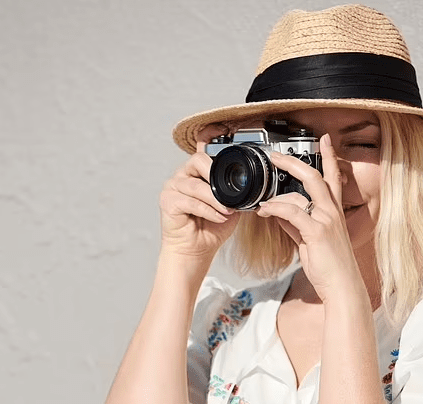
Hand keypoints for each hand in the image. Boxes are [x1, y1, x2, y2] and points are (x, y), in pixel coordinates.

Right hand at [159, 124, 240, 268]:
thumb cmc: (210, 229)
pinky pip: (190, 202)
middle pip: (197, 161)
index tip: (225, 132)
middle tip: (230, 193)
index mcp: (197, 173)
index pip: (202, 149)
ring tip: (227, 210)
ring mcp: (172, 187)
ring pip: (195, 185)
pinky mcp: (167, 201)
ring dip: (215, 199)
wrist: (195, 252)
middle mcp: (182, 175)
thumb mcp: (230, 206)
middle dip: (216, 175)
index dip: (212, 138)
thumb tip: (255, 186)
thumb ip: (237, 193)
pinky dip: (207, 210)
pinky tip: (219, 217)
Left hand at [255, 134, 364, 303]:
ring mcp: (326, 220)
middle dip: (294, 162)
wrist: (342, 288)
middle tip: (276, 156)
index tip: (323, 140)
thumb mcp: (311, 242)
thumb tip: (279, 213)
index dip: (329, 157)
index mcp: (334, 213)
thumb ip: (296, 225)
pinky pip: (292, 212)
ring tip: (261, 202)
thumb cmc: (330, 268)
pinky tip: (264, 211)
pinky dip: (275, 209)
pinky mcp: (317, 232)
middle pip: (314, 176)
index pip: (333, 178)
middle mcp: (332, 212)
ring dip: (276, 194)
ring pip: (301, 192)